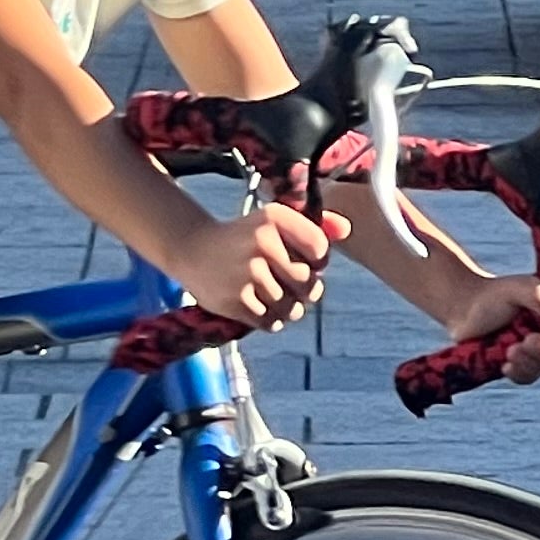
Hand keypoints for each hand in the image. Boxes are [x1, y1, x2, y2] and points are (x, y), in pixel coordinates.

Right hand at [177, 203, 339, 330]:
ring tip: (271, 296)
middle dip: (304, 291)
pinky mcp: (234, 300)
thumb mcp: (274, 223)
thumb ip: (315, 227)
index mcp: (274, 218)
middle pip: (308, 284)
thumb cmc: (244, 238)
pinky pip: (271, 322)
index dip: (316, 262)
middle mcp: (261, 242)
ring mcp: (246, 273)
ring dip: (287, 308)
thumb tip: (347, 228)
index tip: (301, 260)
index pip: (320, 251)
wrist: (192, 249)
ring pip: (291, 307)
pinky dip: (270, 319)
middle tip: (287, 284)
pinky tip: (258, 305)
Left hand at [450, 273, 539, 383]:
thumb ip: (537, 295)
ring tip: (509, 350)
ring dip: (529, 360)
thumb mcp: (515, 288)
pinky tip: (505, 364)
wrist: (465, 310)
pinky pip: (530, 376)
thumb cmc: (495, 295)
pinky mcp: (526, 366)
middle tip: (526, 341)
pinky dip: (519, 372)